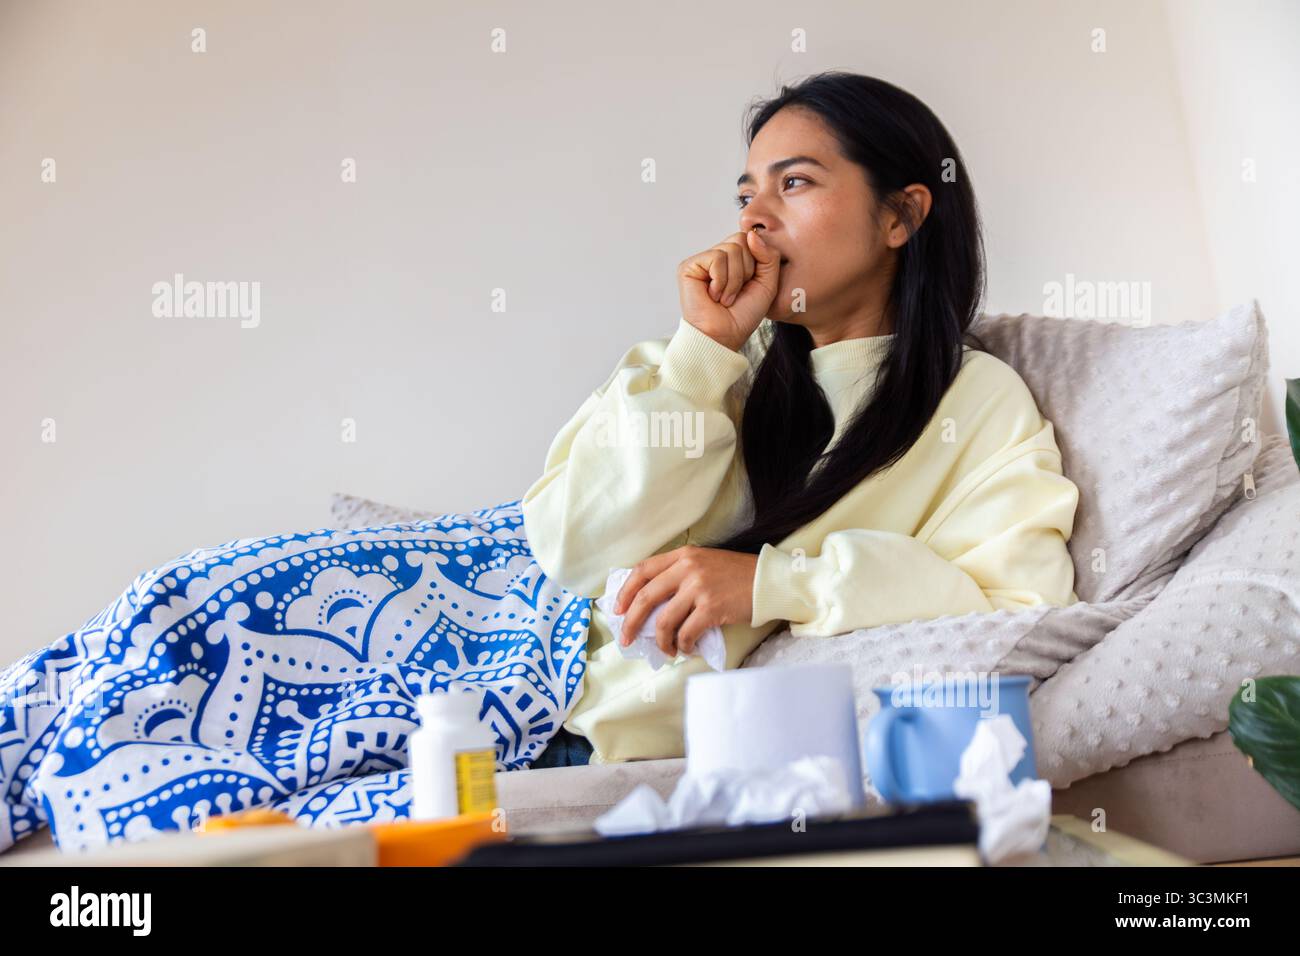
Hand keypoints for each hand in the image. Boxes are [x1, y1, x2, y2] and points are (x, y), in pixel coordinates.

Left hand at [612, 545, 758, 658]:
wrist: (768, 581)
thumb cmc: (736, 575)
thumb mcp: (704, 563)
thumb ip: (679, 574)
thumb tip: (652, 603)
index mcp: (683, 555)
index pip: (642, 570)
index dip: (625, 591)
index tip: (618, 608)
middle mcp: (687, 568)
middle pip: (646, 597)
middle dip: (631, 621)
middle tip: (626, 638)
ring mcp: (699, 588)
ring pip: (663, 621)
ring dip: (660, 641)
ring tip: (666, 650)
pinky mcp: (711, 608)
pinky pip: (686, 633)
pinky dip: (682, 645)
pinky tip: (686, 648)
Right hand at [677, 229, 781, 351]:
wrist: (723, 336)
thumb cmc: (743, 315)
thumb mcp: (768, 284)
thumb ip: (768, 256)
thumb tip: (752, 234)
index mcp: (735, 259)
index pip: (751, 239)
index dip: (757, 261)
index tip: (750, 285)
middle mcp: (718, 257)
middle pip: (742, 239)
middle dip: (746, 270)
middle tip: (736, 293)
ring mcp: (703, 261)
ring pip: (731, 249)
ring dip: (734, 280)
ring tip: (725, 298)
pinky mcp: (689, 266)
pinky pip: (716, 258)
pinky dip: (721, 281)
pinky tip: (714, 295)